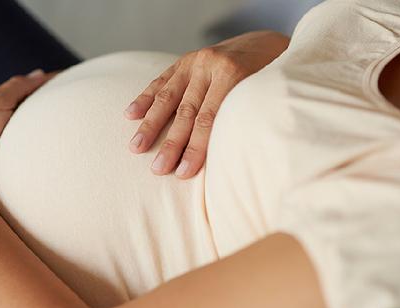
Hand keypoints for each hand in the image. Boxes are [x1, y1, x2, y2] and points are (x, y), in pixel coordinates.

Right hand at [125, 30, 289, 178]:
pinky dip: (145, 98)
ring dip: (151, 124)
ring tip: (136, 147)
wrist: (264, 42)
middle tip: (158, 168)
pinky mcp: (184, 60)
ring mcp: (194, 61)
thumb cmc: (269, 76)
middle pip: (187, 112)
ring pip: (169, 97)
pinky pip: (161, 80)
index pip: (210, 119)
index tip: (184, 172)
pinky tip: (130, 114)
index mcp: (233, 74)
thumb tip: (231, 159)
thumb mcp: (266, 94)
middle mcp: (210, 65)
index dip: (196, 148)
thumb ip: (245, 117)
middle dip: (171, 143)